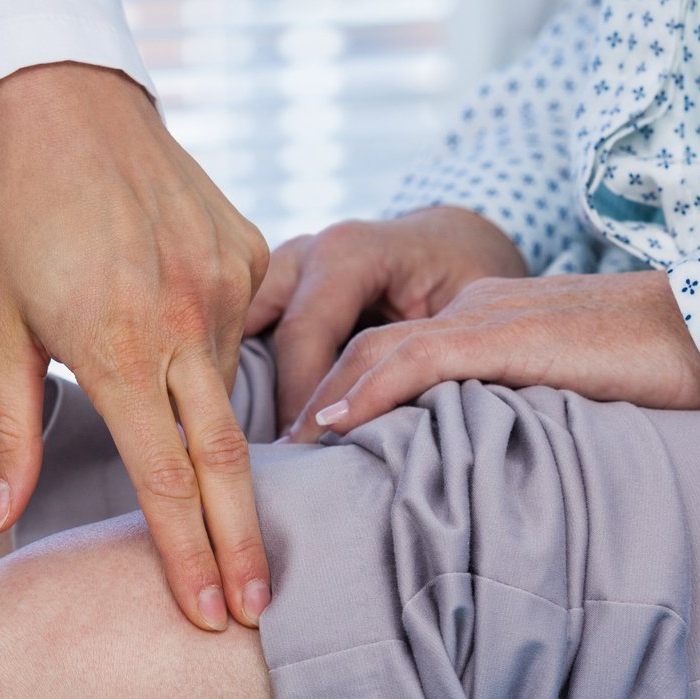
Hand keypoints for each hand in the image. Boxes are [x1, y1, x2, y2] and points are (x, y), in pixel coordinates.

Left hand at [0, 62, 272, 629]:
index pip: (164, 478)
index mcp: (117, 347)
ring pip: (231, 392)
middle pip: (224, 459)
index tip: (208, 613)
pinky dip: (217, 363)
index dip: (187, 554)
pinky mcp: (247, 251)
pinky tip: (192, 365)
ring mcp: (224, 283)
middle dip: (243, 544)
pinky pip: (240, 331)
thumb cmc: (15, 220)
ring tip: (238, 521)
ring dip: (227, 455)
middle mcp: (182, 319)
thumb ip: (10, 427)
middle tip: (259, 613)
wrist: (66, 105)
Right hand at [247, 206, 527, 433]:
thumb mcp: (459, 307)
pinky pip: (243, 327)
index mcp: (347, 253)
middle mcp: (303, 253)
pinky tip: (244, 412)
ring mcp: (281, 266)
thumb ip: (420, 354)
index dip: (301, 400)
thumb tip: (385, 417)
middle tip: (271, 458)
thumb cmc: (462, 273)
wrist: (453, 240)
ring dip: (238, 378)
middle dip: (257, 394)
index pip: (302, 335)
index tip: (306, 454)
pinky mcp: (274, 286)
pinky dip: (242, 366)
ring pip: (236, 325)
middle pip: (256, 331)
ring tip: (246, 439)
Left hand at [292, 269, 699, 440]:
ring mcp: (484, 315)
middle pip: (353, 339)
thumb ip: (493, 417)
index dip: (322, 386)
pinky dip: (367, 391)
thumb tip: (447, 476)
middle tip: (255, 449)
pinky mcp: (508, 334)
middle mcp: (464, 307)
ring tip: (277, 452)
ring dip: (315, 400)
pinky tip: (331, 426)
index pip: (373, 343)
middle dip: (298, 391)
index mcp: (472, 319)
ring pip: (370, 346)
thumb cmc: (648, 375)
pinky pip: (418, 357)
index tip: (285, 439)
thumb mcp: (550, 396)